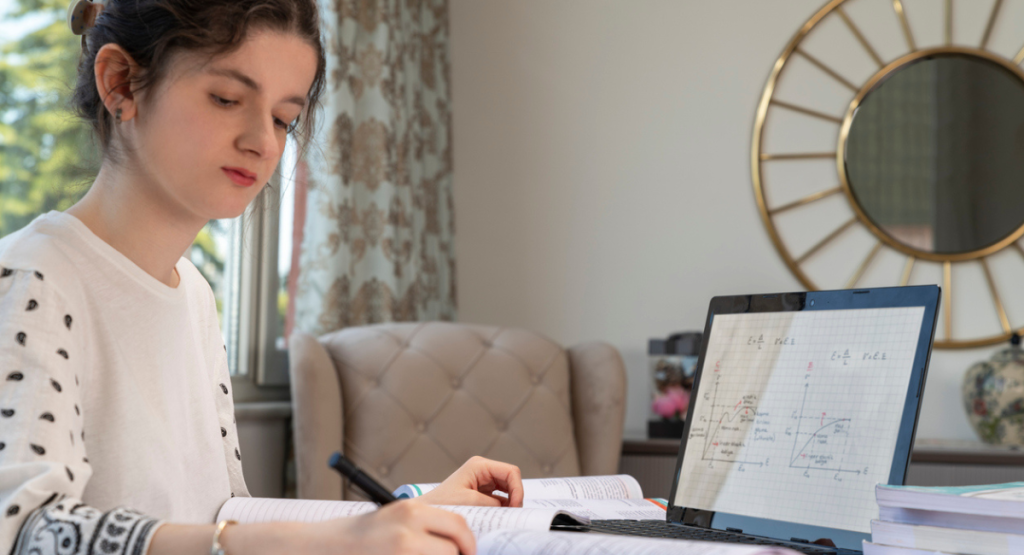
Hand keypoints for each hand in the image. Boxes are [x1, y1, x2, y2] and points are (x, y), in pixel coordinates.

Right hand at [303, 500, 475, 554]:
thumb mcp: (393, 519)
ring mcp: (402, 552)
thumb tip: (457, 542)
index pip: (457, 524)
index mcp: (411, 510)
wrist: (322, 548)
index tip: (468, 551)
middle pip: (453, 548)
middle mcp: (407, 530)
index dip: (467, 542)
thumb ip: (423, 526)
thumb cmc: (359, 536)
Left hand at [419, 456, 523, 506]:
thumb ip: (493, 503)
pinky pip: (500, 499)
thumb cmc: (442, 503)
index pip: (511, 472)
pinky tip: (498, 516)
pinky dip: (502, 508)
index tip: (515, 507)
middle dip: (515, 497)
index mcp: (479, 465)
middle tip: (512, 514)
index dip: (517, 489)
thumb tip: (510, 508)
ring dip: (509, 503)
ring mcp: (483, 481)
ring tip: (505, 516)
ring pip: (508, 490)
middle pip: (511, 480)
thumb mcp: (470, 501)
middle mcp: (483, 470)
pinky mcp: (482, 493)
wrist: (427, 511)